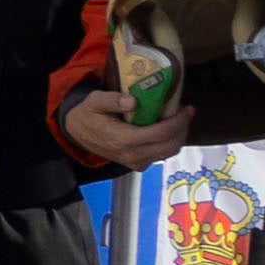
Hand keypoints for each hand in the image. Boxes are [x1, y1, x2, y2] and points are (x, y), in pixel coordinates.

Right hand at [57, 82, 194, 173]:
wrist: (76, 132)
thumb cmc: (87, 114)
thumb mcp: (94, 101)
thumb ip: (112, 100)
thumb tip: (133, 101)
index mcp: (123, 139)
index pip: (160, 133)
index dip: (178, 122)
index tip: (187, 109)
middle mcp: (132, 154)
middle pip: (169, 146)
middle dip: (183, 129)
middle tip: (186, 113)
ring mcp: (135, 162)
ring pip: (168, 153)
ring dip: (178, 138)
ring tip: (180, 121)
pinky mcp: (136, 164)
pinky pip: (160, 156)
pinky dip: (169, 145)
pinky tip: (167, 132)